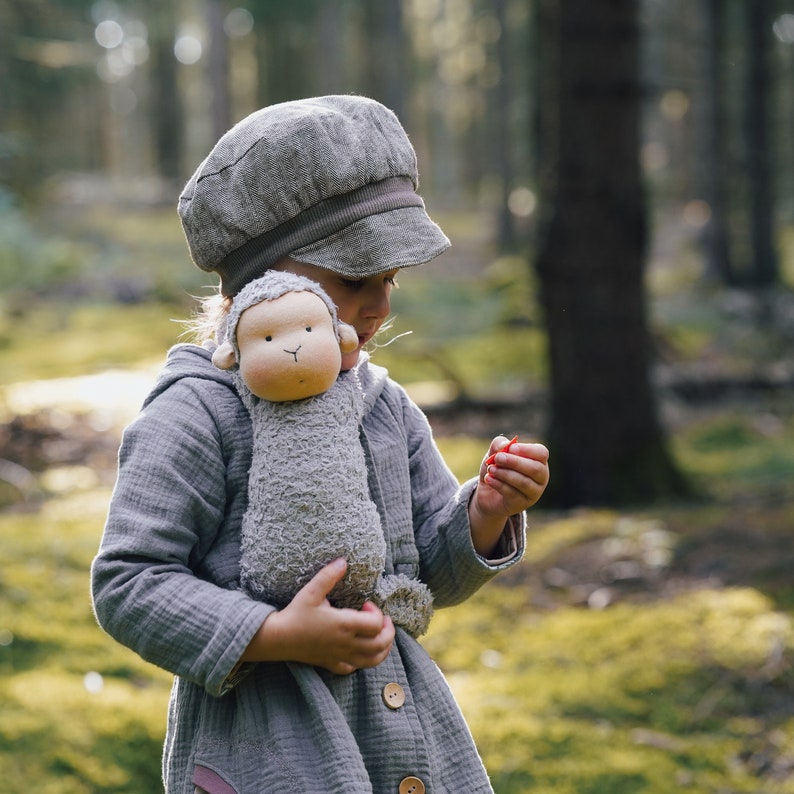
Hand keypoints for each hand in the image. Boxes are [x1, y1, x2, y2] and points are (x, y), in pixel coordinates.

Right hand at [242, 558, 394, 674]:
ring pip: (371, 661)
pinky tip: (358, 651)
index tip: (366, 604)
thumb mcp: (312, 591)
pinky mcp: (330, 663)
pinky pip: (352, 669)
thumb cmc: (295, 613)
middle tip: (384, 621)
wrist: (277, 638)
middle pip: (380, 644)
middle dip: (389, 632)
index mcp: (344, 624)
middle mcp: (345, 643)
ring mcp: (339, 656)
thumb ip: (329, 576)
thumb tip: (343, 561)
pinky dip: (361, 662)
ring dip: (383, 650)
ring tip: (381, 638)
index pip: (376, 624)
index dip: (378, 613)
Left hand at [468, 436, 549, 556]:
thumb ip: (499, 445)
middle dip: (515, 462)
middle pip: (535, 469)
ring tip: (491, 469)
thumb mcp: (495, 454)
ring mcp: (534, 492)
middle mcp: (541, 477)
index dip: (527, 450)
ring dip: (505, 474)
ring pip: (523, 482)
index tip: (510, 448)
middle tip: (497, 458)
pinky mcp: (522, 504)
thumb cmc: (497, 468)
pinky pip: (513, 494)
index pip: (541, 453)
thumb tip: (505, 446)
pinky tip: (489, 479)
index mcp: (538, 461)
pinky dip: (499, 484)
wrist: (488, 492)